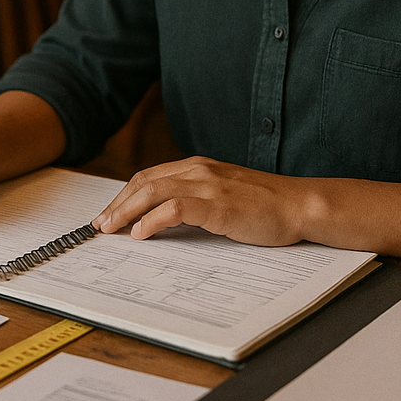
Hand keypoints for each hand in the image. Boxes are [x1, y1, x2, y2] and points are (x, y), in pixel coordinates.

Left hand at [93, 157, 315, 244]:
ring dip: (126, 211)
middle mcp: (198, 170)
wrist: (299, 205)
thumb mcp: (223, 195)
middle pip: (144, 182)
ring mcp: (208, 185)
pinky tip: (141, 233)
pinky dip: (152, 220)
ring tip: (112, 229)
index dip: (124, 195)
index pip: (149, 176)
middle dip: (117, 204)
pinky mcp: (218, 204)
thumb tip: (164, 219)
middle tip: (100, 225)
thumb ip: (196, 199)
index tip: (109, 214)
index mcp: (198, 167)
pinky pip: (175, 208)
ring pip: (153, 191)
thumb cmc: (265, 205)